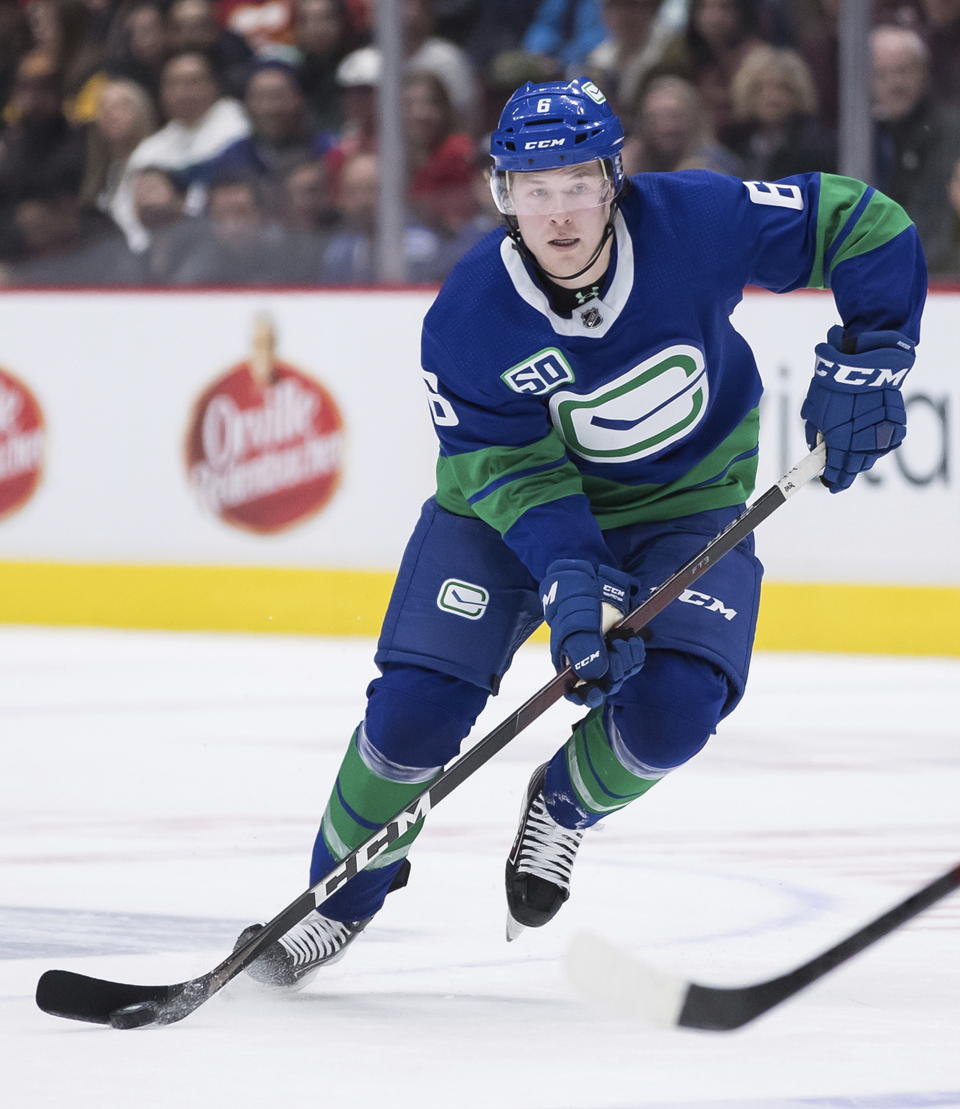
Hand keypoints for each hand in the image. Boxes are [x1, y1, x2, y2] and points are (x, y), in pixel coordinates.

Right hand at [540, 559, 645, 706]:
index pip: (576, 693)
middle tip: (615, 647)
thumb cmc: (575, 600)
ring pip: (621, 676)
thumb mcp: (575, 622)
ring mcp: (606, 656)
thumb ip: (584, 650)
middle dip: (614, 672)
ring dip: (627, 661)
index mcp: (569, 663)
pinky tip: (633, 639)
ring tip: (623, 639)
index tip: (595, 689)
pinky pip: (634, 663)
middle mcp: (588, 663)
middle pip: (603, 687)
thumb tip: (596, 676)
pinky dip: (636, 653)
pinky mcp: (622, 647)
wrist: (591, 578)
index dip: (585, 696)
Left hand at [801, 326, 914, 492]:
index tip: (829, 485)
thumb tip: (814, 446)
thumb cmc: (832, 383)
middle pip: (857, 467)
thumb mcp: (813, 409)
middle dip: (848, 471)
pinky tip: (871, 439)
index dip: (833, 480)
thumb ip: (814, 432)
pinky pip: (888, 441)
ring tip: (854, 455)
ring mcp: (882, 433)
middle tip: (840, 473)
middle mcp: (862, 441)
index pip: (837, 471)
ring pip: (873, 455)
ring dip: (863, 458)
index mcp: (839, 442)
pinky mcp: (897, 422)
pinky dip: (879, 442)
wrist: (863, 361)